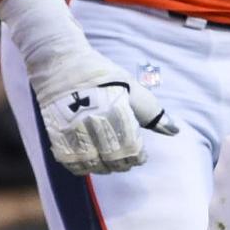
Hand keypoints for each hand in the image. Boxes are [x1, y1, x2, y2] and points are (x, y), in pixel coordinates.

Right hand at [0, 0, 176, 176]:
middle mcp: (93, 119)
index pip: (131, 147)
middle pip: (112, 157)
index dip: (138, 156)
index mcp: (115, 107)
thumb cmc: (101, 74)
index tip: (140, 155)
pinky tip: (89, 162)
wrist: (61, 62)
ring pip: (91, 163)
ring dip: (103, 167)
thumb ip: (151, 112)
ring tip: (109, 162)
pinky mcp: (55, 132)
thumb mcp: (131, 87)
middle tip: (126, 160)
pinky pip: (69, 161)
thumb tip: (174, 131)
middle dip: (123, 163)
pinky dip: (81, 166)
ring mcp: (72, 127)